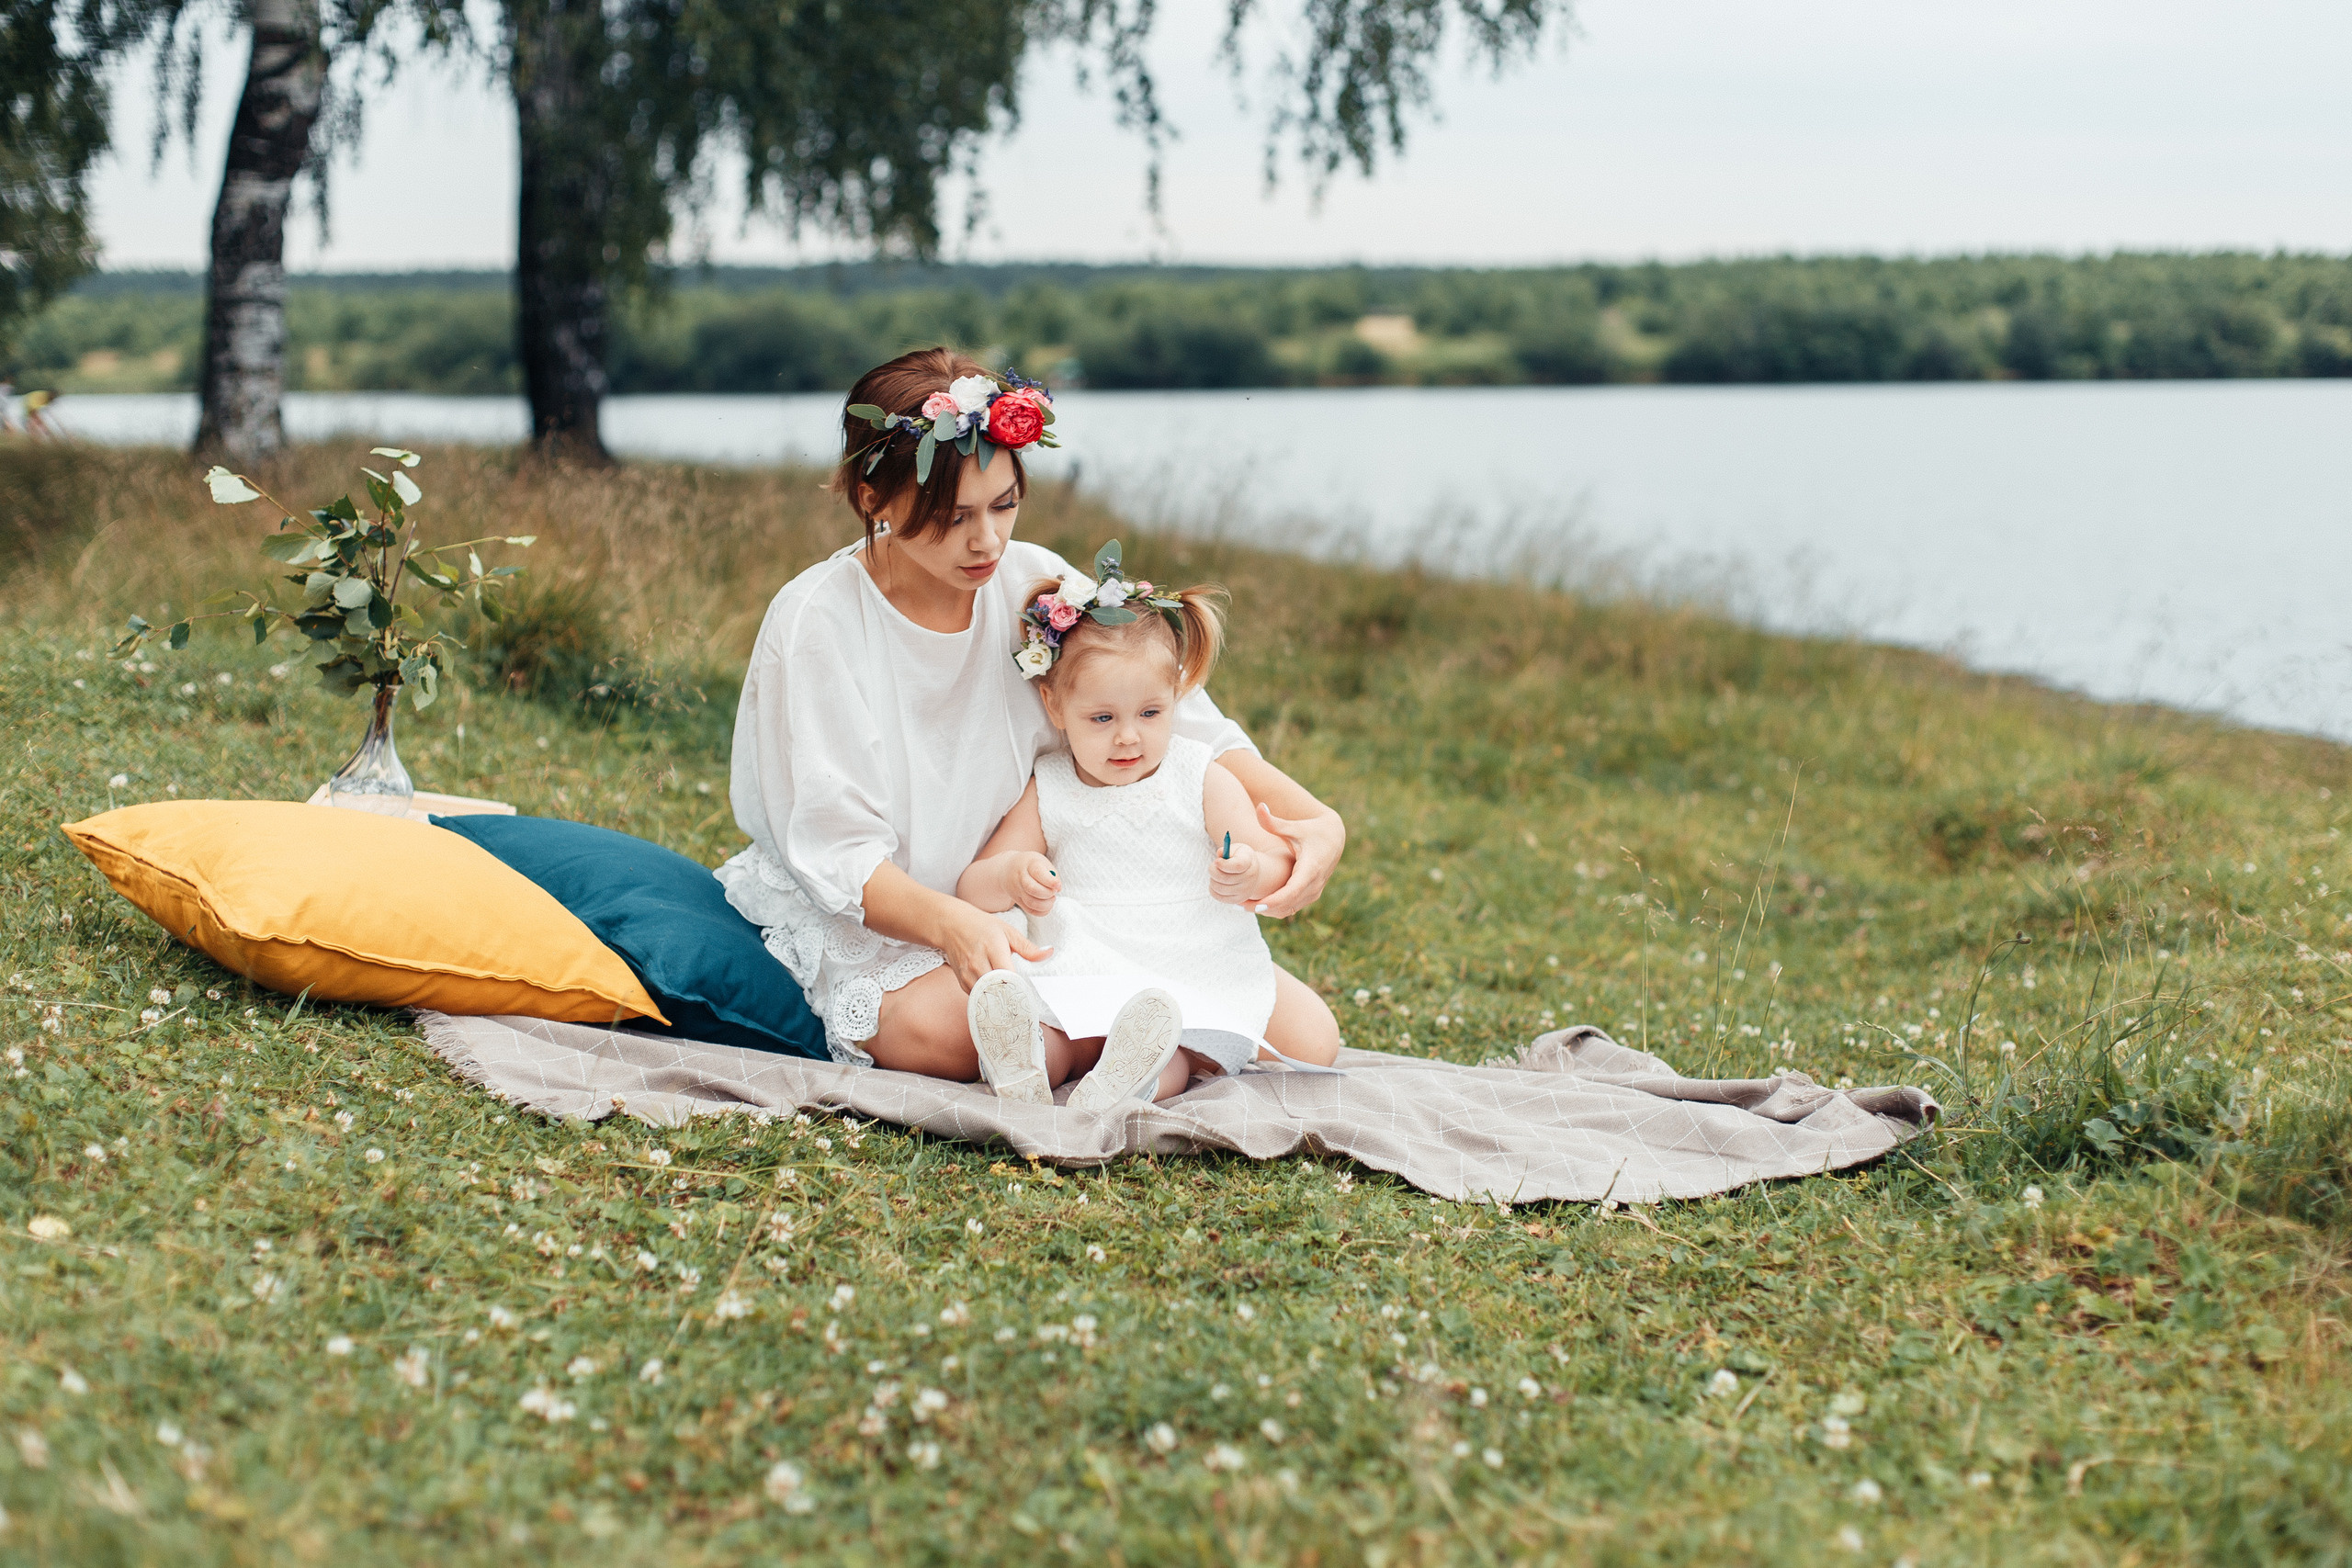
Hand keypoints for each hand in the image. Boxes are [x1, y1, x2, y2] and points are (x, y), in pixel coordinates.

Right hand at [936, 900, 1051, 991]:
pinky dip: (988, 996)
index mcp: (993, 948)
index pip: (1009, 976)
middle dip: (1011, 997)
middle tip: (1022, 1001)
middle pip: (998, 989)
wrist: (952, 925)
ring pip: (987, 996)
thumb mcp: (1008, 931)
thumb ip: (1028, 948)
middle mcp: (978, 963)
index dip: (1020, 987)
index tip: (1028, 992)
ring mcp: (967, 973)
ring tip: (1010, 999)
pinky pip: (977, 996)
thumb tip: (1049, 953)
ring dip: (999, 999)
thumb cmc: (982, 926)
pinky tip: (996, 993)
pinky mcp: (961, 981)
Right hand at [1005, 851, 1058, 916]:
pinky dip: (1041, 911)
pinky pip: (1029, 910)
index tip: (1058, 885)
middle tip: (1054, 891)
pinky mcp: (1017, 900)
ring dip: (1046, 904)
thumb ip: (1053, 874)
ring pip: (1031, 903)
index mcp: (1029, 864)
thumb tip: (1058, 889)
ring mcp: (1017, 890)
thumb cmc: (1032, 865)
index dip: (1050, 881)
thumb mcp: (1043, 862)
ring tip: (1051, 899)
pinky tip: (1047, 906)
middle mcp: (1020, 877)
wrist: (1009, 868)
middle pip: (1033, 889)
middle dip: (1048, 893)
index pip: (1038, 873)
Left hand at [1208, 840, 1261, 905]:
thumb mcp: (1236, 849)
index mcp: (1249, 862)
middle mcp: (1250, 877)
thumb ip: (1227, 850)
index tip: (1216, 861)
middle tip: (1212, 867)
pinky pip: (1220, 897)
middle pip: (1225, 878)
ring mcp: (1245, 890)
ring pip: (1220, 888)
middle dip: (1213, 871)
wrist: (1251, 872)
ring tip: (1215, 875)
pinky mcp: (1238, 899)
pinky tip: (1215, 883)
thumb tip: (1220, 853)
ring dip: (1212, 880)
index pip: (1237, 866)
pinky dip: (1213, 890)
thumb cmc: (1240, 857)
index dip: (1223, 864)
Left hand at [1251, 802, 1344, 918]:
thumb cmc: (1312, 831)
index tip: (1255, 905)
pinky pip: (1291, 907)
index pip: (1291, 891)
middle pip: (1287, 905)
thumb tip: (1259, 806)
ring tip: (1243, 905)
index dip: (1273, 901)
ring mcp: (1314, 892)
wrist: (1334, 838)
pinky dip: (1275, 908)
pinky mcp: (1311, 895)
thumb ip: (1274, 821)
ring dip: (1267, 911)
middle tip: (1238, 906)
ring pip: (1289, 909)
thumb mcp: (1294, 827)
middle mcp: (1314, 884)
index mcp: (1311, 868)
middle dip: (1263, 908)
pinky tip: (1256, 903)